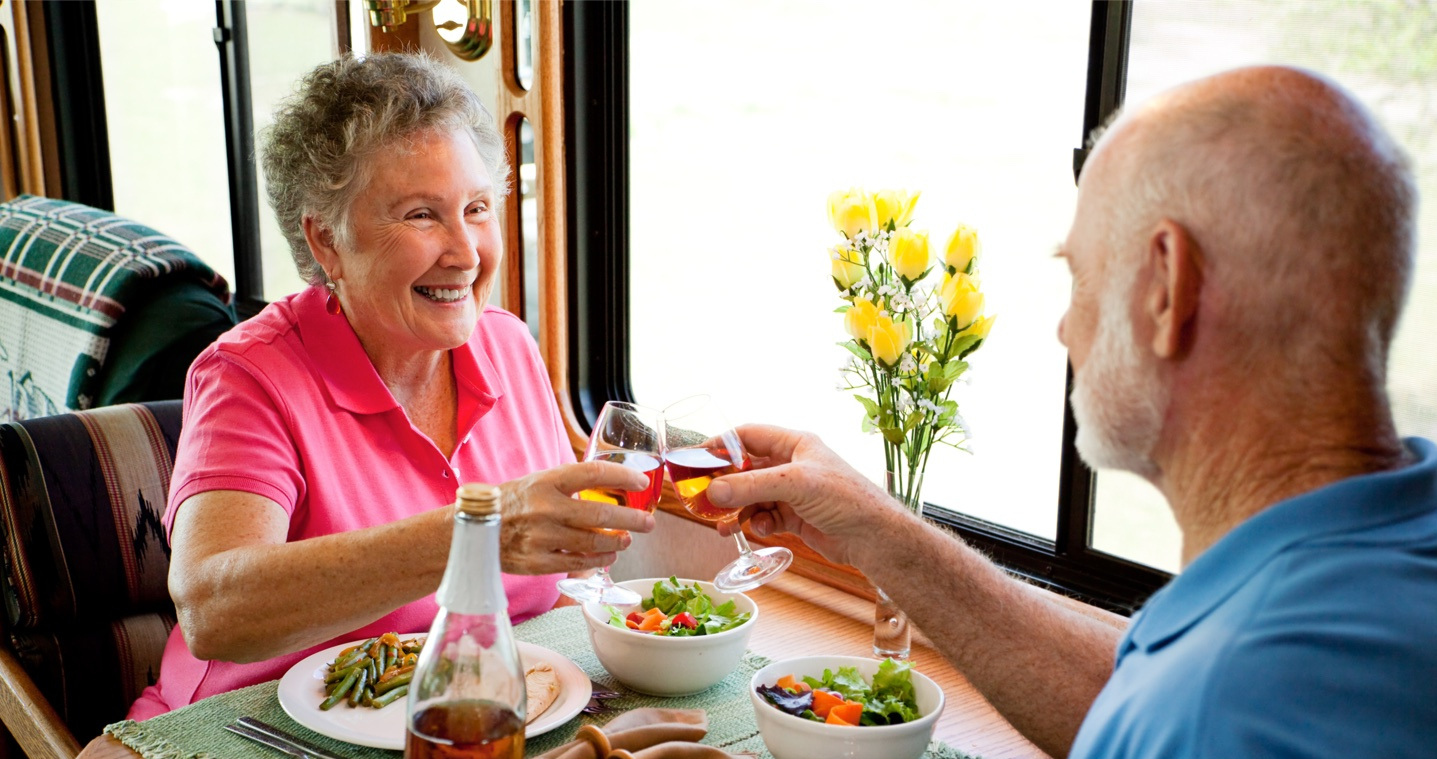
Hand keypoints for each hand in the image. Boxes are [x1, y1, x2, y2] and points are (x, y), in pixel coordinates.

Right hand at [498, 460, 654, 574]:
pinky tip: (608, 557)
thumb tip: (611, 483)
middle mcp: (545, 508)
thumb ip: (569, 484)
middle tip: (649, 523)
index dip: (622, 477)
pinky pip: (576, 563)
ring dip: (616, 543)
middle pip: (600, 513)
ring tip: (627, 540)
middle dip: (631, 520)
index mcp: (546, 481)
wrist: (472, 530)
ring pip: (592, 542)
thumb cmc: (512, 503)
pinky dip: (597, 561)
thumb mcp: (537, 482)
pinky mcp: (537, 562)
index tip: (642, 481)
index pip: (593, 473)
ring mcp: (541, 537)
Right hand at [706, 425, 902, 565]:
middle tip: (703, 496)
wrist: (874, 537)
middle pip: (746, 469)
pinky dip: (757, 523)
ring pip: (752, 496)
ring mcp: (793, 492)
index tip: (697, 459)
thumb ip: (752, 486)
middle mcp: (792, 465)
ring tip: (724, 523)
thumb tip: (714, 490)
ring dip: (737, 509)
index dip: (722, 445)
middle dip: (725, 483)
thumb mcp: (796, 484)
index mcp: (795, 444)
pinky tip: (758, 530)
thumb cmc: (846, 498)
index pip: (749, 436)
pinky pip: (764, 517)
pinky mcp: (795, 517)